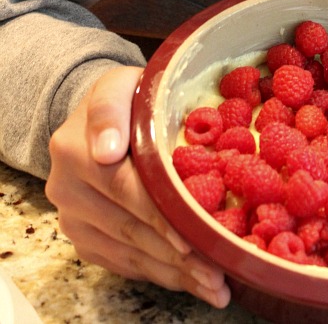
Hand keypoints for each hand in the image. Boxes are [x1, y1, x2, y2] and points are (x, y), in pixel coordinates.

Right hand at [45, 66, 230, 307]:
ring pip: (128, 253)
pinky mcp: (84, 239)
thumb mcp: (121, 85)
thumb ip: (111, 109)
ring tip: (215, 285)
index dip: (162, 217)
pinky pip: (124, 264)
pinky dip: (160, 274)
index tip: (193, 239)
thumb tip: (106, 151)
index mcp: (74, 148)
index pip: (125, 189)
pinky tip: (192, 280)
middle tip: (218, 274)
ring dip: (174, 273)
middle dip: (177, 256)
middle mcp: (66, 188)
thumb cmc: (125, 98)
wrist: (103, 115)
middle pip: (129, 229)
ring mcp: (73, 218)